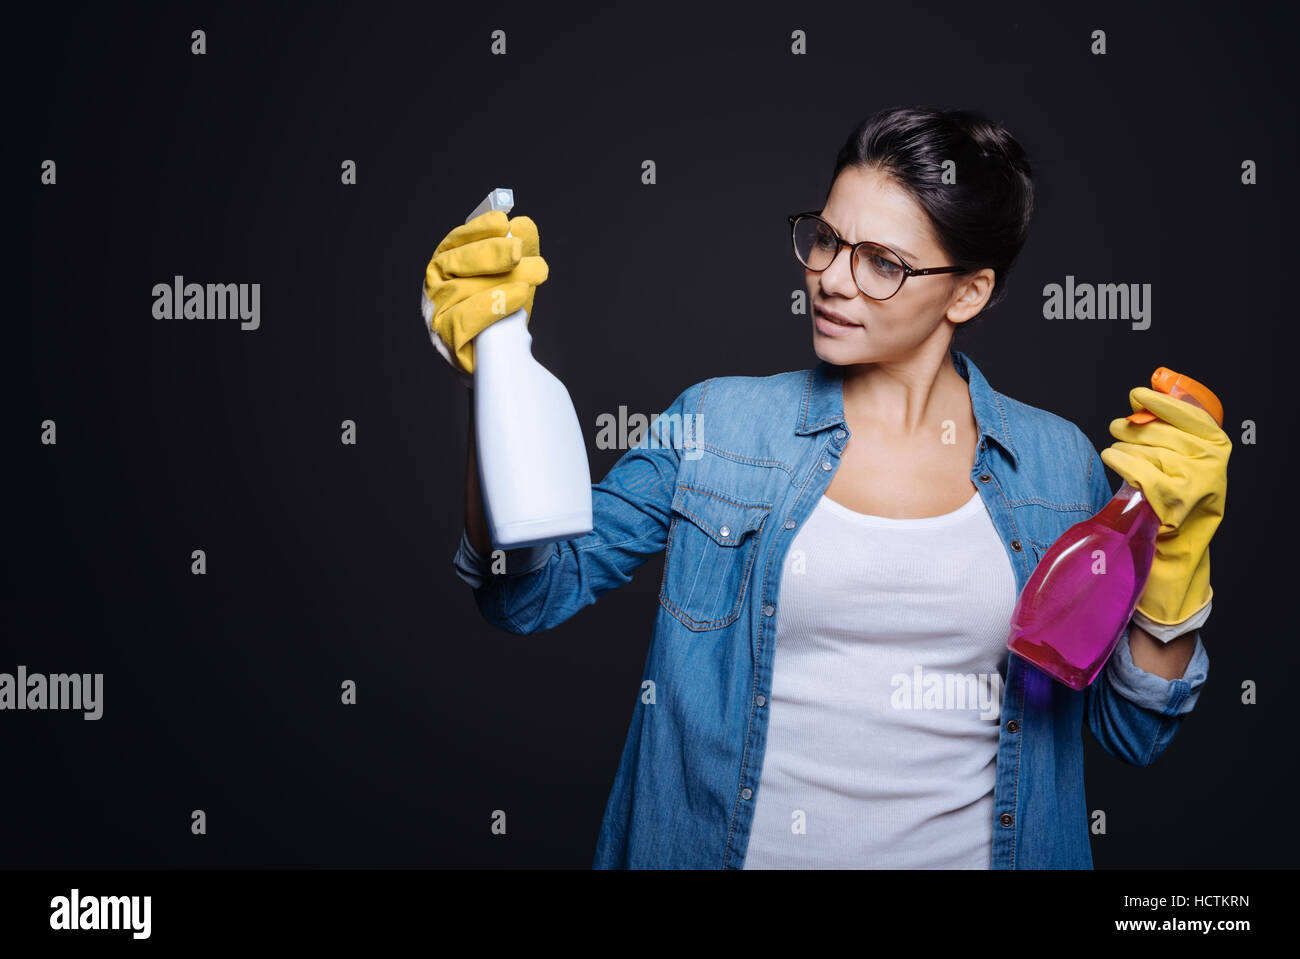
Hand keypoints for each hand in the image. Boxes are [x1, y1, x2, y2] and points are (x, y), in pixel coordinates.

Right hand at [421, 209, 548, 378]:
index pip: (454, 243)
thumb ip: (517, 253)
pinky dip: (493, 306)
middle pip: (453, 264)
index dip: (477, 231)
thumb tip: (523, 225)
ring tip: (535, 273)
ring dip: (500, 280)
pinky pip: (465, 321)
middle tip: (519, 250)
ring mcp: (436, 316)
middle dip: (489, 253)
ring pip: (461, 291)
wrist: (496, 361)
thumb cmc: (499, 316)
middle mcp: (434, 289)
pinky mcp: (447, 341)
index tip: (502, 223)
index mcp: (444, 268)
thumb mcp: (511, 280)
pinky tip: (518, 297)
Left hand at [1100, 386, 1230, 625]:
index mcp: (1218, 447)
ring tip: (1119, 454)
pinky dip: (1119, 460)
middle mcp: (1211, 462)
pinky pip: (1136, 467)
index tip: (1138, 394)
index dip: (1161, 401)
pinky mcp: (1171, 498)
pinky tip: (1112, 457)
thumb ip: (1171, 432)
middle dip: (1132, 427)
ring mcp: (1193, 480)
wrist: (1178, 554)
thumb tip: (1144, 397)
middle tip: (1118, 427)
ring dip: (1124, 448)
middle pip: (1158, 430)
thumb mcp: (1184, 465)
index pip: (1189, 413)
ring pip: (1143, 448)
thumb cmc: (1175, 503)